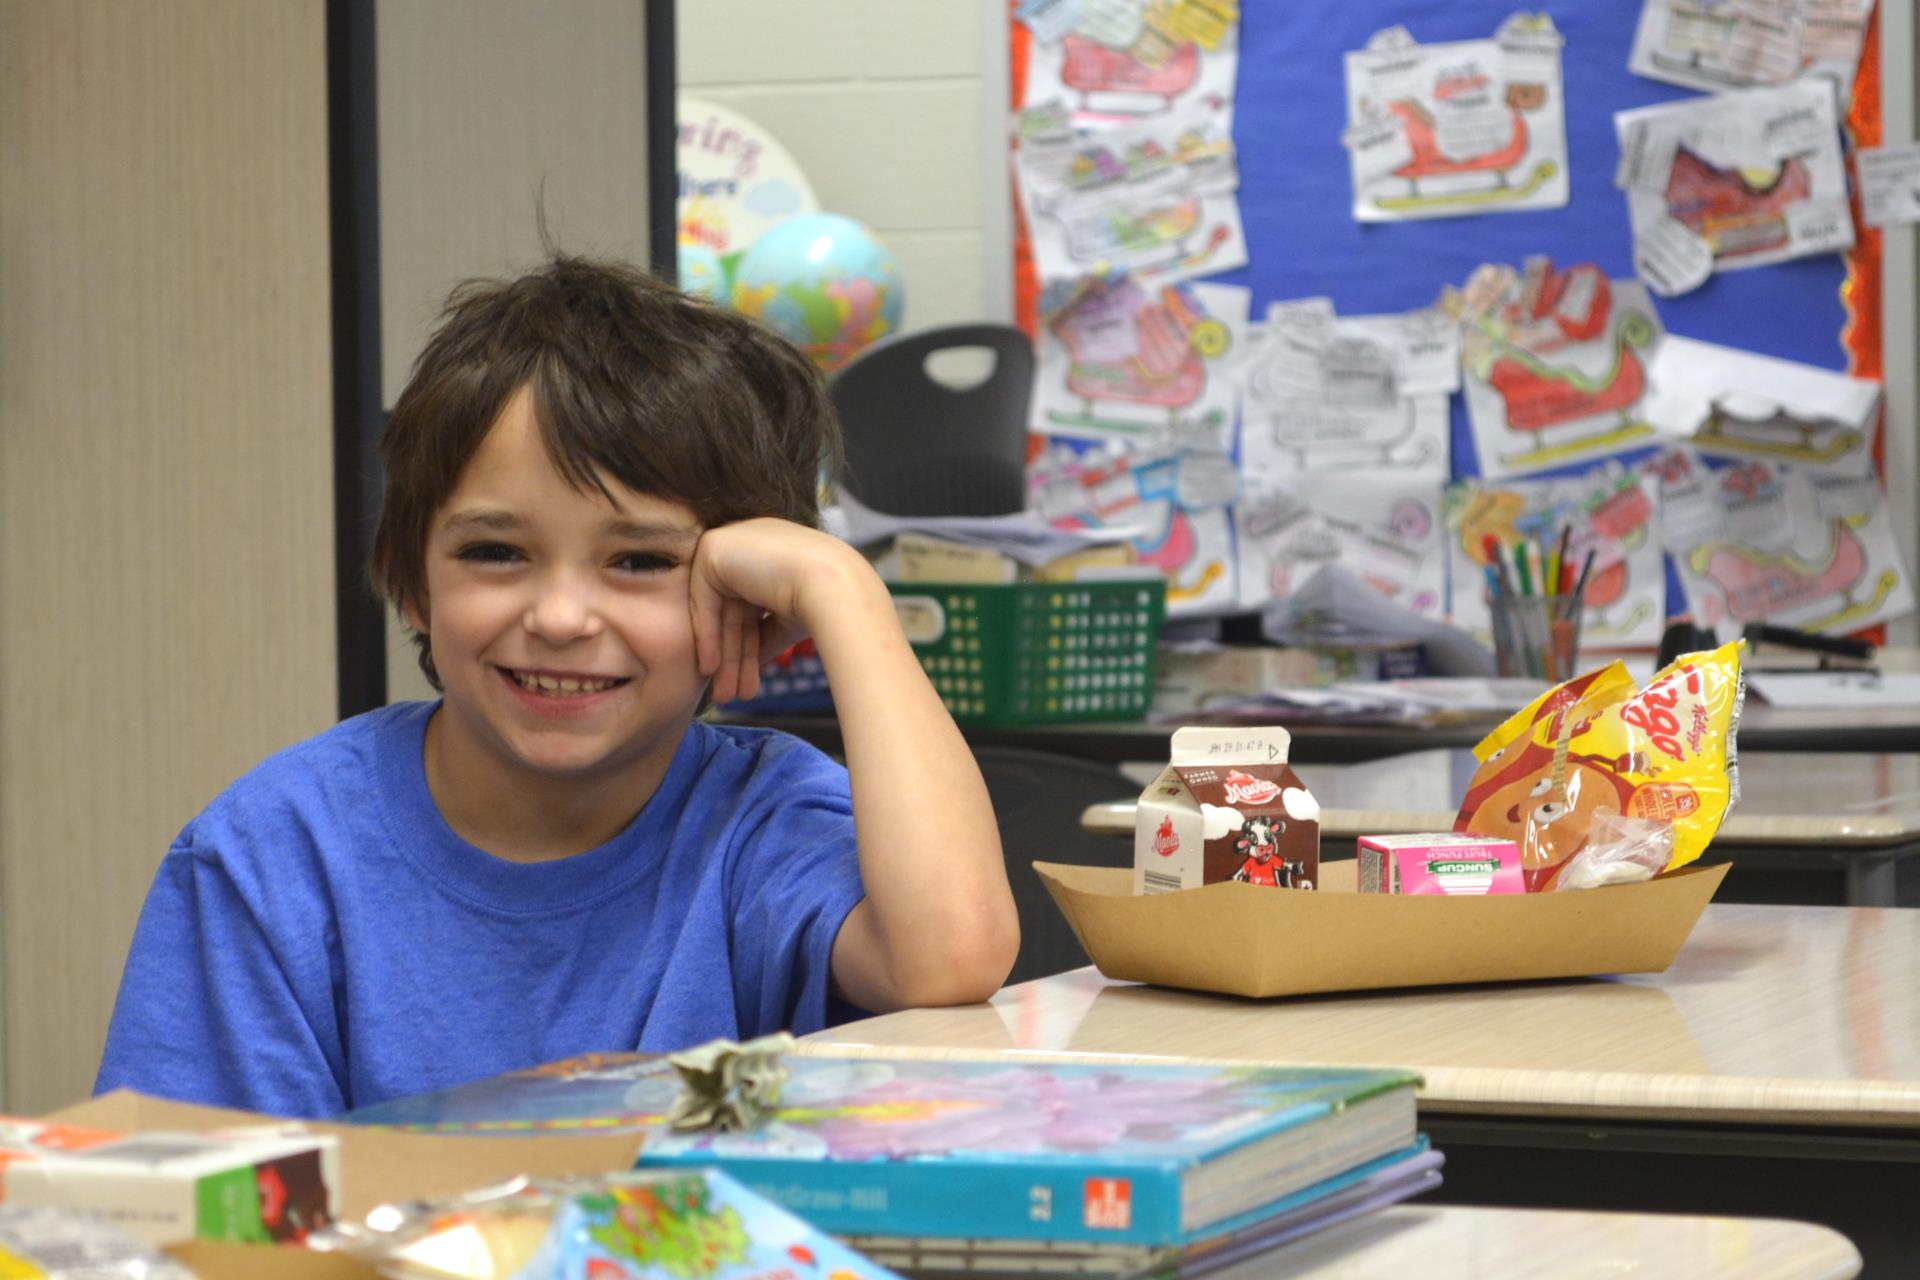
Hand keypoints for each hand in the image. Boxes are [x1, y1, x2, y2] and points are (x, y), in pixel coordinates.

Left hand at [686, 518, 873, 703]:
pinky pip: (703, 599)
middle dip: (733, 659)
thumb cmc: (826, 602)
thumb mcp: (788, 623)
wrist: (833, 584)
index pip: (751, 609)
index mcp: (774, 555)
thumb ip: (764, 636)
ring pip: (718, 612)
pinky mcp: (713, 547)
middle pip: (733, 614)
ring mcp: (732, 543)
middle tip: (730, 695)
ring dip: (722, 656)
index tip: (747, 684)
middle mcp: (752, 546)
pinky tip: (712, 668)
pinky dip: (706, 635)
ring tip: (724, 694)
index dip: (747, 650)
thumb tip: (749, 664)